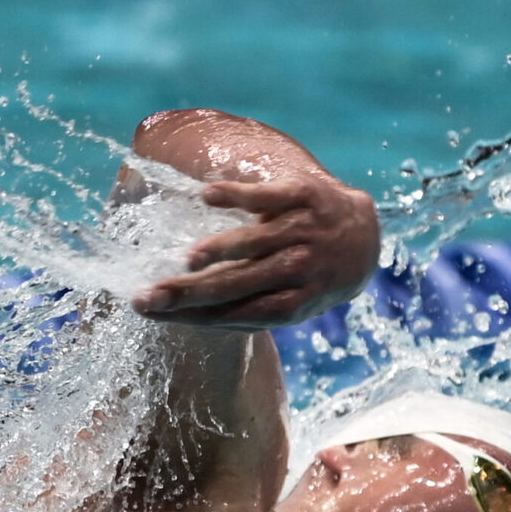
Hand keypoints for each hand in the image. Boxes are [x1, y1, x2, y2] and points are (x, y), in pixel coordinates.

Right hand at [123, 109, 379, 331]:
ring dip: (221, 249)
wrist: (364, 234)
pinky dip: (237, 196)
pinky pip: (267, 195)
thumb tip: (189, 317)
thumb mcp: (293, 303)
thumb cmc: (313, 276)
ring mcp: (302, 230)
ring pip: (256, 242)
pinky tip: (207, 197)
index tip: (150, 312)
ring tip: (188, 260)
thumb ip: (251, 311)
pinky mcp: (303, 194)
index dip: (193, 316)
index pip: (236, 314)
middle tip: (147, 296)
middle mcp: (298, 268)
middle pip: (239, 283)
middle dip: (191, 292)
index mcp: (292, 303)